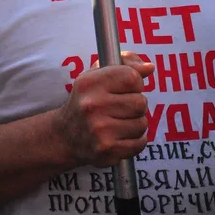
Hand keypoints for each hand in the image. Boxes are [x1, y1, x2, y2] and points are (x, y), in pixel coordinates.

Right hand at [53, 52, 153, 167]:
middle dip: (136, 105)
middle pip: (140, 102)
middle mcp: (92, 106)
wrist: (65, 135)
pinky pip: (140, 143)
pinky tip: (120, 136)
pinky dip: (136, 140)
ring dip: (136, 123)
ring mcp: (99, 131)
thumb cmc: (88, 99)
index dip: (135, 83)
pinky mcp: (107, 151)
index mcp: (90, 83)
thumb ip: (126, 63)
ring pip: (142, 124)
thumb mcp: (98, 74)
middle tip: (121, 107)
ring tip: (119, 122)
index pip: (132, 77)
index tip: (126, 88)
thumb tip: (149, 67)